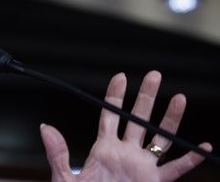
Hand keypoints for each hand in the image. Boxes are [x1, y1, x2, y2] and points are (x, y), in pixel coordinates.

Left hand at [40, 71, 211, 181]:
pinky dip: (190, 160)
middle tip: (154, 76)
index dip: (116, 96)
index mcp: (103, 149)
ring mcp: (141, 167)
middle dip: (147, 97)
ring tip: (179, 98)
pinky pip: (175, 169)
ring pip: (160, 138)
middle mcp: (125, 153)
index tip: (121, 77)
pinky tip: (202, 146)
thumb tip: (45, 127)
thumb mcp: (64, 177)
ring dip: (170, 120)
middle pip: (138, 119)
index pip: (111, 116)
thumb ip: (57, 153)